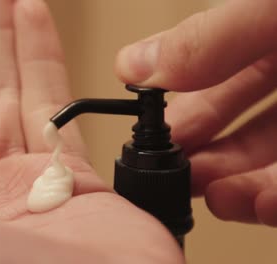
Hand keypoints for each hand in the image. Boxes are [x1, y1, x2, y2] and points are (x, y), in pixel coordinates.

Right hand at [116, 0, 276, 225]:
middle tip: (178, 166)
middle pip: (237, 114)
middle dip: (203, 146)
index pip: (213, 59)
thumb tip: (137, 64)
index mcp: (270, 27)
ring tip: (213, 193)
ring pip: (269, 156)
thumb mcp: (273, 10)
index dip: (180, 88)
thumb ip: (211, 36)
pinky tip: (258, 203)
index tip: (153, 115)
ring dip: (235, 181)